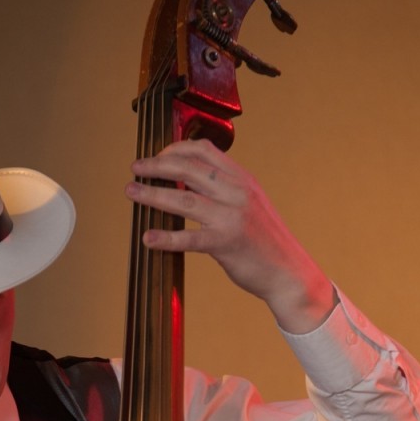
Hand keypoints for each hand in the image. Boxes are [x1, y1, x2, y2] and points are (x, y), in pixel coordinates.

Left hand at [126, 139, 335, 333]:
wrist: (288, 271)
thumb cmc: (264, 240)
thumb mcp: (249, 203)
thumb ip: (224, 189)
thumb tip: (188, 182)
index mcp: (242, 179)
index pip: (204, 151)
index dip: (175, 149)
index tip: (157, 156)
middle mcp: (237, 192)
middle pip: (189, 169)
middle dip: (157, 166)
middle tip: (136, 168)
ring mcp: (231, 217)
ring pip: (184, 200)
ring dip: (152, 194)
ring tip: (131, 192)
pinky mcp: (226, 244)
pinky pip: (189, 239)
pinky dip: (166, 238)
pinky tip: (148, 239)